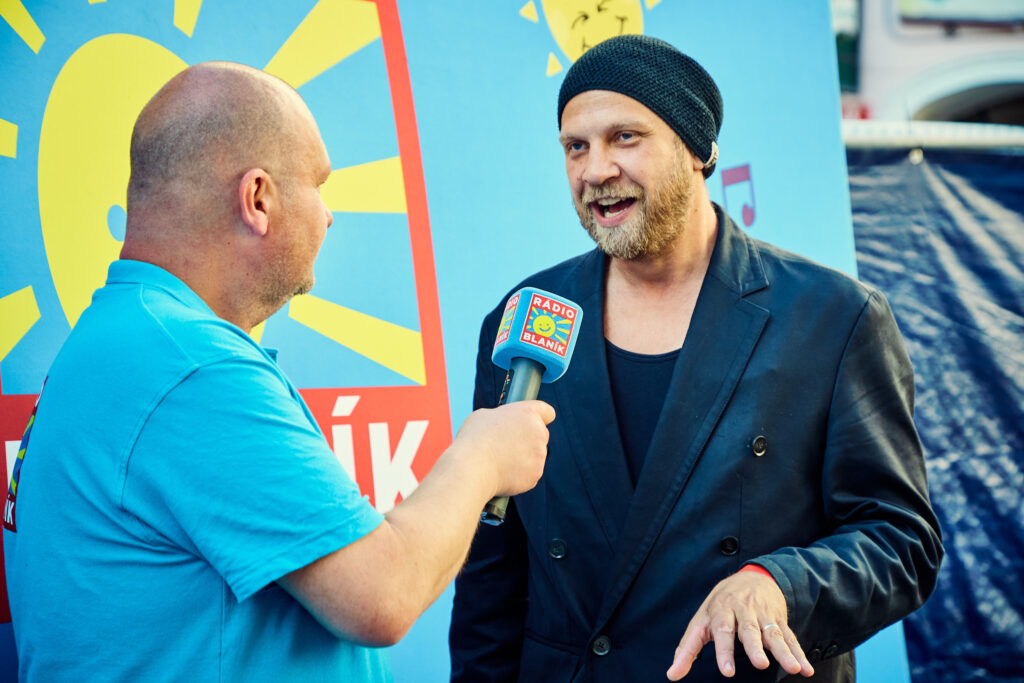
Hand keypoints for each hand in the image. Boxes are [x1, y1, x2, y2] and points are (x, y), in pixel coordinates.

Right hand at [454, 401, 554, 496]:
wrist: (472, 467)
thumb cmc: (474, 438)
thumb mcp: (485, 416)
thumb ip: (502, 418)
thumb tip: (504, 424)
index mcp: (528, 413)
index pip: (548, 412)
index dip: (540, 416)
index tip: (532, 422)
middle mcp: (539, 432)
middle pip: (541, 434)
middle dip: (528, 439)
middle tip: (507, 444)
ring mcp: (539, 455)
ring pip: (535, 455)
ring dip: (523, 457)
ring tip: (499, 460)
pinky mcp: (535, 475)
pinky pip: (529, 473)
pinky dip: (518, 474)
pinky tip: (501, 473)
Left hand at [666, 571, 813, 679]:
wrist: (752, 576)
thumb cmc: (720, 605)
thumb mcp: (701, 622)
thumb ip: (687, 649)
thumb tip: (672, 675)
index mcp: (721, 612)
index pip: (722, 632)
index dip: (724, 652)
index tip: (727, 671)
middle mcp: (743, 612)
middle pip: (750, 631)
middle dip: (755, 648)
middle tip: (761, 665)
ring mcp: (763, 616)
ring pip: (773, 634)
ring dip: (784, 652)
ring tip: (793, 668)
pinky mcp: (779, 621)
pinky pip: (790, 638)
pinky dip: (798, 653)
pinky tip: (805, 669)